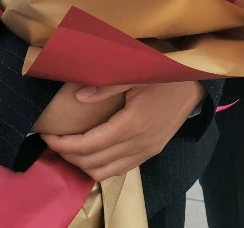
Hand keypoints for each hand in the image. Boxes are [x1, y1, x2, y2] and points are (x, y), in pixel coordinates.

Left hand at [41, 80, 204, 180]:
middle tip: (52, 140)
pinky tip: (91, 152)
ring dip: (82, 164)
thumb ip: (107, 84)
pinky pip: (119, 170)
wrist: (197, 82)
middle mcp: (139, 144)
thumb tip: (78, 96)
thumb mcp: (137, 71)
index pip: (88, 145)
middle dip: (67, 155)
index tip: (46, 135)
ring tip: (68, 147)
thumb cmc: (166, 73)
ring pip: (105, 173)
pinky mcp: (151, 152)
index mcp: (133, 124)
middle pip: (93, 163)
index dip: (63, 144)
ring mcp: (147, 151)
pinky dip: (100, 166)